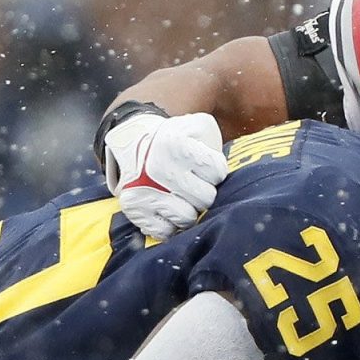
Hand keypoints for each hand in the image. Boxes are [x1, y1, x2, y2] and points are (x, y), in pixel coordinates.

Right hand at [103, 110, 229, 239]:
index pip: (218, 173)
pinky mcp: (134, 210)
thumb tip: (228, 176)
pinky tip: (166, 208)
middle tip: (193, 185)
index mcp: (176, 144)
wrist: (131, 143)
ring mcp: (144, 192)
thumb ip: (217, 144)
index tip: (205, 169)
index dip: (215, 172)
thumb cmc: (175, 140)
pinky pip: (166, 232)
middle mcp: (158, 168)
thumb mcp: (197, 127)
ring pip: (187, 219)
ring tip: (180, 197)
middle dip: (203, 193)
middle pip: (205, 199)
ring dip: (188, 210)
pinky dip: (169, 224)